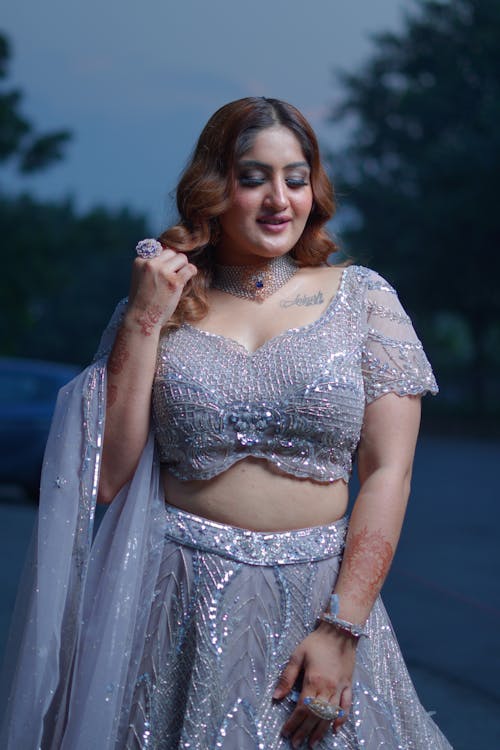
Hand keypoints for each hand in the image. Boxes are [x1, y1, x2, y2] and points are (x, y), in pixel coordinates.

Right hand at [126, 247, 196, 333]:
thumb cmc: (142, 300)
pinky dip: (191, 273)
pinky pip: (190, 269)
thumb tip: (170, 254)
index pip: (160, 250)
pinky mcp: (174, 282)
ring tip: (178, 279)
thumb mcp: (140, 277)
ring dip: (183, 267)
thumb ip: (150, 265)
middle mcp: (150, 263)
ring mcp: (163, 272)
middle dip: (175, 263)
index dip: (165, 261)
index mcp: (140, 261)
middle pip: (172, 252)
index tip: (165, 272)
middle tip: (173, 276)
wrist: (141, 319)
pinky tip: (186, 280)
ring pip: (182, 258)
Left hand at [273, 624, 355, 748]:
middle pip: (315, 716)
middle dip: (304, 731)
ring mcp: (340, 688)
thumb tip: (275, 696)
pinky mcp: (348, 685)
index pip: (302, 709)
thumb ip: (287, 677)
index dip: (293, 723)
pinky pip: (346, 706)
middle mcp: (328, 688)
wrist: (340, 631)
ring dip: (321, 731)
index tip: (286, 733)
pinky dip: (341, 719)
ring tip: (312, 743)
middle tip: (296, 743)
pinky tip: (335, 729)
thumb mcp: (297, 655)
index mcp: (314, 681)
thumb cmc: (316, 641)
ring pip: (330, 715)